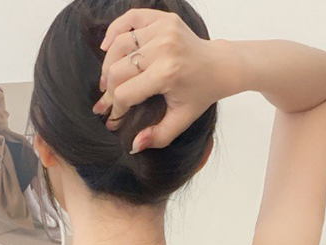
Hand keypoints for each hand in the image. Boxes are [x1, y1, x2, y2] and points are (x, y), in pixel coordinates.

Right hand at [93, 8, 226, 152]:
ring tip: (107, 81)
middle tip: (107, 103)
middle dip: (109, 91)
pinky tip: (106, 47)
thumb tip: (134, 145)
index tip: (114, 119)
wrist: (219, 66)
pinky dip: (114, 31)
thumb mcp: (181, 120)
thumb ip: (158, 136)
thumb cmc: (200, 94)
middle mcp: (163, 48)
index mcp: (167, 73)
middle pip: (116, 70)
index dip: (116, 109)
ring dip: (107, 65)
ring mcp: (162, 29)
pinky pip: (129, 19)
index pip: (125, 94)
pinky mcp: (162, 18)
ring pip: (118, 46)